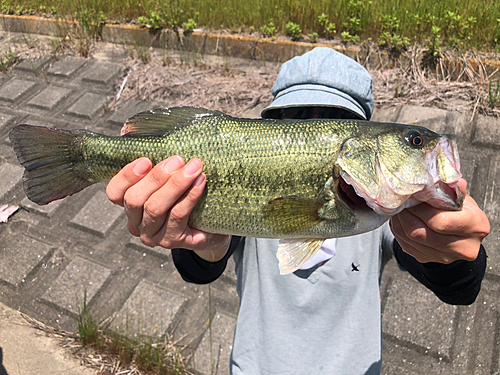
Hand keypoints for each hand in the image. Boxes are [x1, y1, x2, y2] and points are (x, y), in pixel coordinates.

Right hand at [106, 156, 230, 261]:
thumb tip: (128, 129)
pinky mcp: (174, 241)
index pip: (114, 193)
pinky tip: (200, 182)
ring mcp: (154, 236)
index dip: (126, 176)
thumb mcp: (170, 175)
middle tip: (178, 159)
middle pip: (135, 200)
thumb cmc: (188, 195)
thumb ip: (152, 156)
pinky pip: (178, 216)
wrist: (214, 226)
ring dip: (176, 184)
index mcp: (131, 206)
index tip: (146, 159)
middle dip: (157, 177)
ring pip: (155, 208)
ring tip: (195, 167)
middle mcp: (138, 223)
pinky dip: (190, 196)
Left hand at [389, 179, 489, 263]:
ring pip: (410, 239)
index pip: (441, 221)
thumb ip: (451, 190)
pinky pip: (404, 244)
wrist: (461, 235)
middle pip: (421, 232)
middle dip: (406, 214)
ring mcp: (444, 257)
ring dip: (399, 221)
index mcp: (475, 227)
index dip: (421, 209)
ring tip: (398, 208)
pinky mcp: (427, 259)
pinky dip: (398, 230)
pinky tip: (400, 219)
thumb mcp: (462, 198)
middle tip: (400, 201)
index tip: (413, 197)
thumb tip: (441, 178)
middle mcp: (462, 247)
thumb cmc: (461, 212)